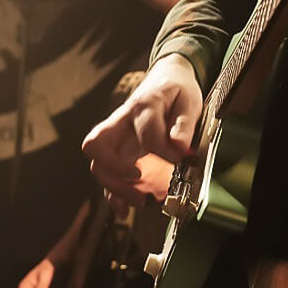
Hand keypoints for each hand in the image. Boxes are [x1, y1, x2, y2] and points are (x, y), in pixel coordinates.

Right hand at [82, 54, 201, 201]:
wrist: (166, 78)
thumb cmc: (177, 90)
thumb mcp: (189, 101)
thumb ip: (184, 124)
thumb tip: (180, 147)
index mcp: (143, 106)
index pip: (146, 132)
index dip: (165, 149)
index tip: (182, 157)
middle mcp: (122, 121)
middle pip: (98, 145)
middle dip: (115, 169)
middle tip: (140, 180)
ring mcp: (117, 137)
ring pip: (98, 164)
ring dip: (114, 186)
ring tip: (139, 200)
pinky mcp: (119, 150)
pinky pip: (107, 173)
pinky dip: (112, 194)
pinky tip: (123, 210)